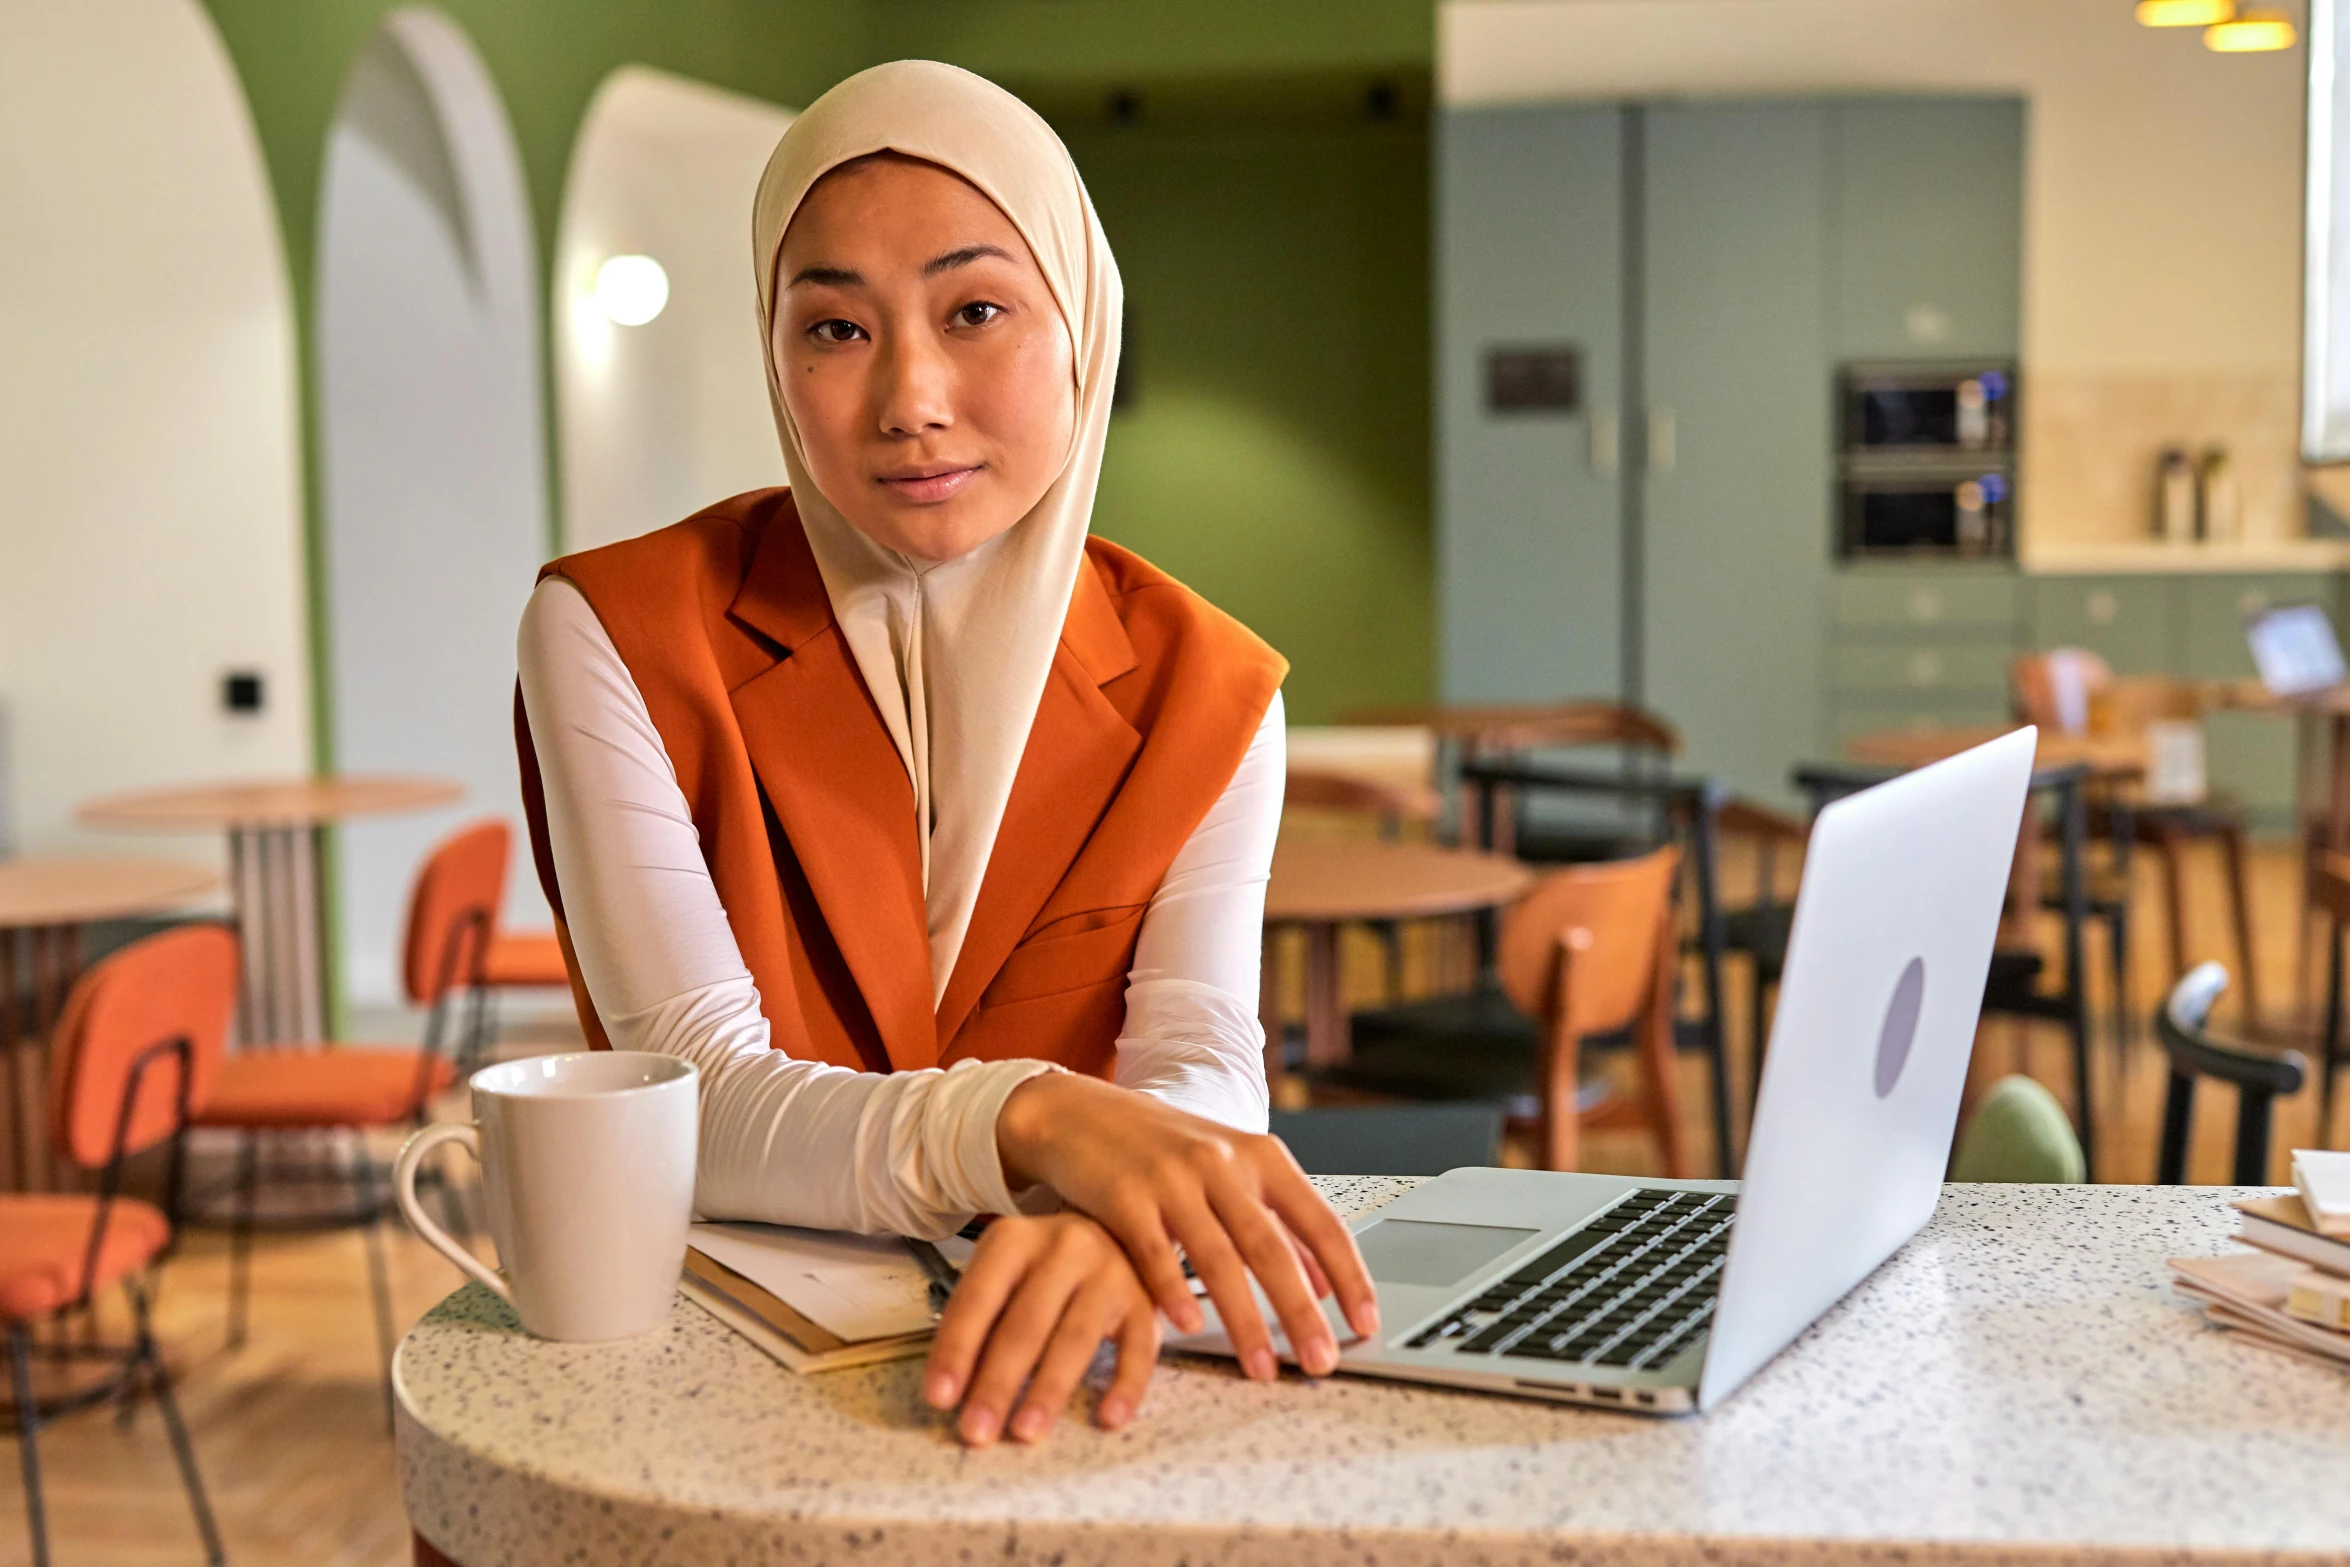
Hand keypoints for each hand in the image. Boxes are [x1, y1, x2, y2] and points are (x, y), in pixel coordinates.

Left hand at [921, 1212, 1157, 1445]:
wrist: (1115, 1233)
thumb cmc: (1042, 1270)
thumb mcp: (1004, 1277)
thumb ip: (980, 1323)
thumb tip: (952, 1393)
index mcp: (1014, 1239)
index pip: (978, 1298)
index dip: (957, 1349)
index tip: (940, 1399)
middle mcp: (1064, 1247)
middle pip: (1026, 1323)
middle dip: (998, 1382)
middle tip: (977, 1432)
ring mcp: (1110, 1271)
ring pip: (1076, 1338)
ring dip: (1049, 1389)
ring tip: (1026, 1433)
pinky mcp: (1145, 1301)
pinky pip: (1138, 1348)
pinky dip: (1125, 1386)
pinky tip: (1108, 1419)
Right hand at [994, 1074, 1377, 1383]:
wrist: (1079, 1111)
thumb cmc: (1162, 1149)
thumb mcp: (1228, 1171)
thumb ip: (1277, 1222)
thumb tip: (1325, 1282)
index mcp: (1259, 1157)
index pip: (1320, 1221)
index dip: (1348, 1275)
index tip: (1366, 1322)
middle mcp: (1222, 1163)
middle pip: (1272, 1248)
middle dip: (1301, 1312)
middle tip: (1321, 1362)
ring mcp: (1173, 1178)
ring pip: (1218, 1258)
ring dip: (1244, 1320)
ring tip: (1261, 1368)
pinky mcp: (1124, 1195)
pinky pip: (1155, 1252)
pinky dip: (1174, 1292)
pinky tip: (1189, 1327)